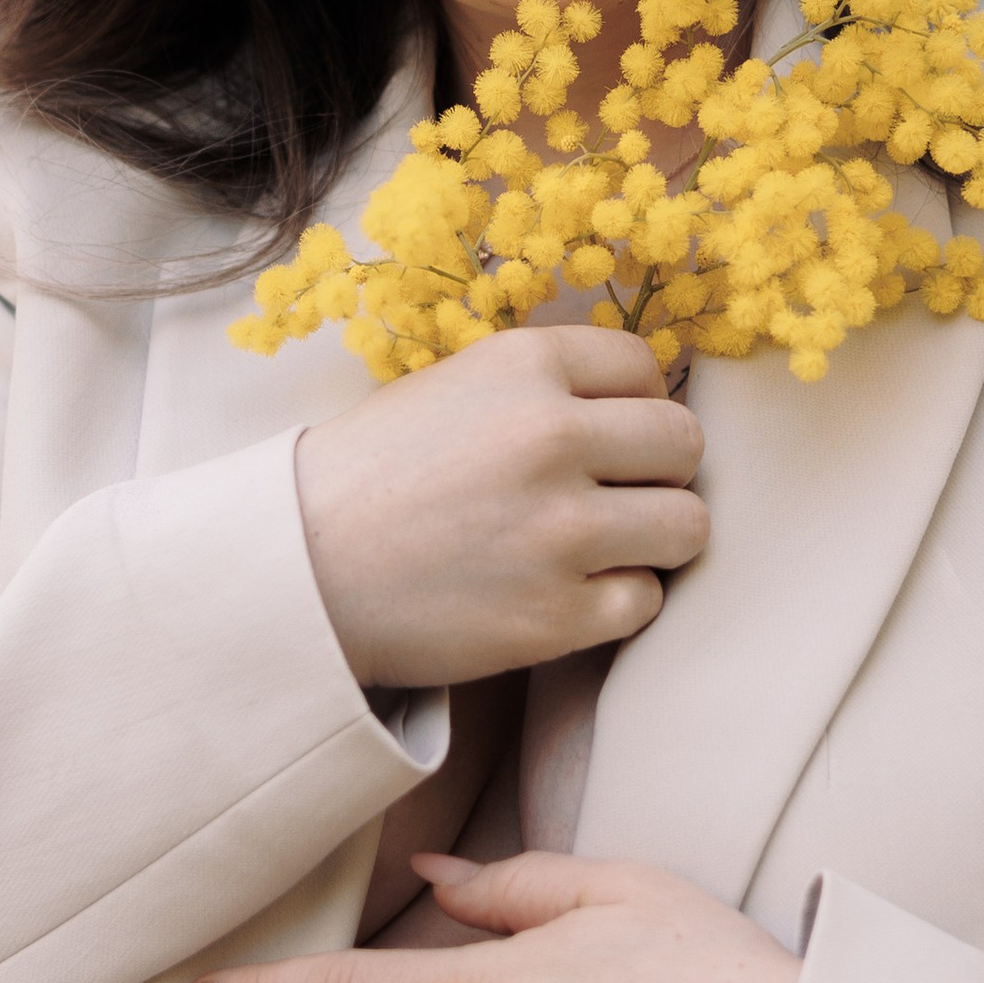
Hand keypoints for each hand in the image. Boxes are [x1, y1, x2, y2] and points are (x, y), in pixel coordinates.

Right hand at [294, 327, 706, 690]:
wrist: (297, 572)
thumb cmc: (370, 477)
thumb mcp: (452, 389)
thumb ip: (543, 387)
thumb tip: (643, 398)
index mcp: (524, 367)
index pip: (646, 369)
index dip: (630, 406)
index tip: (601, 435)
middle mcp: (552, 437)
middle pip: (684, 444)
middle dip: (656, 471)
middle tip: (610, 494)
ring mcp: (560, 530)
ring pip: (686, 526)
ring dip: (651, 539)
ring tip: (599, 547)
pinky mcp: (556, 615)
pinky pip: (646, 602)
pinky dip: (615, 602)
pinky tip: (565, 593)